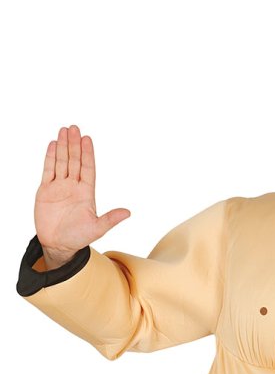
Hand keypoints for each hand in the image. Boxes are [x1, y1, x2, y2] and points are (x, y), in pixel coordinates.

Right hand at [34, 125, 130, 255]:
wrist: (58, 245)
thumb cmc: (78, 238)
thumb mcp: (97, 229)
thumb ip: (110, 219)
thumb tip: (128, 213)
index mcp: (86, 193)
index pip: (88, 169)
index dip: (87, 154)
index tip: (87, 139)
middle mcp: (73, 187)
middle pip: (74, 161)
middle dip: (74, 145)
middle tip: (74, 128)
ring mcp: (59, 187)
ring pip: (61, 162)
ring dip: (62, 146)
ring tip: (64, 130)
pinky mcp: (46, 190)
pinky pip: (48, 170)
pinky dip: (50, 158)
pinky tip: (52, 144)